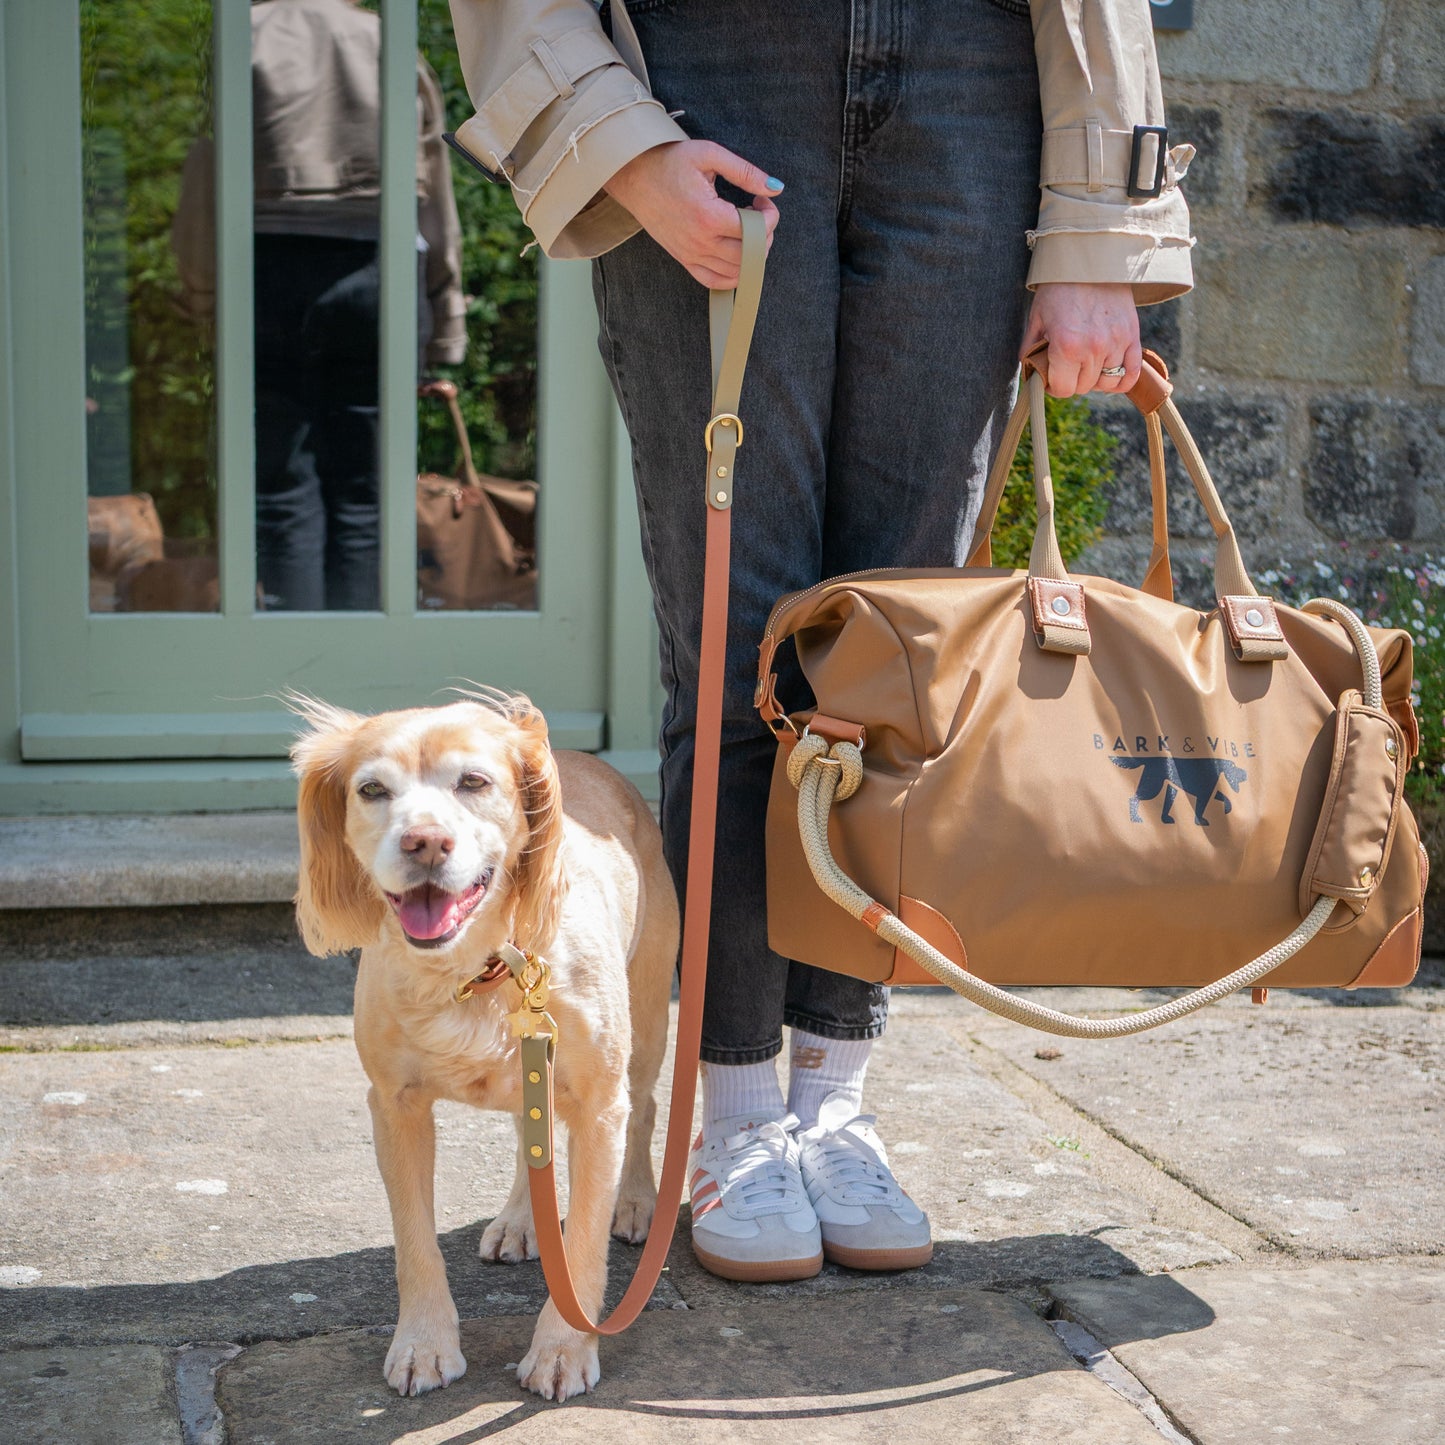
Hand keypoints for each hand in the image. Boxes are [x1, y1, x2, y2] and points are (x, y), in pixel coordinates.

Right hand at [604, 140, 781, 288]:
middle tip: (758, 214)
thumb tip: (776, 188)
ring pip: (736, 272)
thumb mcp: (709, 155)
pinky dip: (734, 275)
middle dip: (765, 235)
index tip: (763, 200)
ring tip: (748, 230)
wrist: (634, 175)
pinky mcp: (684, 260)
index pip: (755, 230)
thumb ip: (745, 172)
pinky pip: (715, 281)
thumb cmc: (669, 162)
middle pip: (750, 255)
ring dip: (753, 254)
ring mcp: (691, 255)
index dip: (770, 216)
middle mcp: (700, 242)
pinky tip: (738, 256)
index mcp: (708, 216)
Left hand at [1020, 283, 1140, 396]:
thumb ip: (1032, 351)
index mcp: (1067, 346)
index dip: (1054, 386)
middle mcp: (1094, 348)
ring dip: (1095, 379)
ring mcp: (1116, 343)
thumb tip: (1033, 374)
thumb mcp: (1037, 319)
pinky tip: (1109, 373)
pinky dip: (1121, 379)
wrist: (1090, 261)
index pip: (1063, 389)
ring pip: (1107, 383)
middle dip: (1072, 380)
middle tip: (1067, 365)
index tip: (1052, 377)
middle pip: (1084, 387)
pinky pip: (1131, 374)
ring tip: (1087, 364)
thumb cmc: (1059, 289)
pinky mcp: (1133, 336)